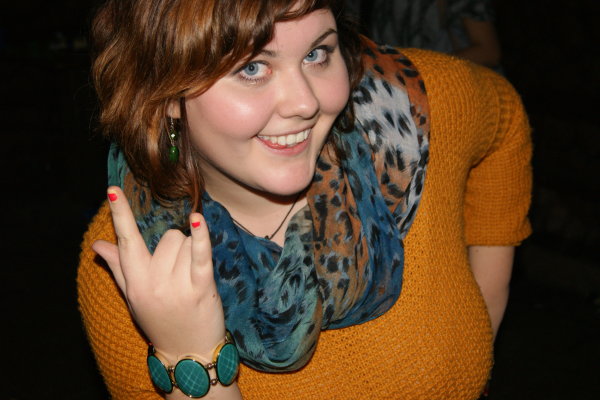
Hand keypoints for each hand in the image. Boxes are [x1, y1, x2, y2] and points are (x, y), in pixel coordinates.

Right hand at [92, 186, 224, 360]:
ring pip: (186, 243)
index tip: (112, 191)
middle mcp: (153, 282)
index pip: (126, 241)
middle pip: (168, 238)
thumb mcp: (134, 295)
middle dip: (176, 248)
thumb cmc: (160, 319)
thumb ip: (118, 266)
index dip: (119, 214)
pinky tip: (198, 220)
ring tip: (190, 278)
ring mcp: (176, 285)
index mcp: (135, 281)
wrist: (187, 351)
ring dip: (192, 253)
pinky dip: (201, 236)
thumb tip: (97, 244)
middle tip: (179, 273)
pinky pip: (200, 255)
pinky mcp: (201, 288)